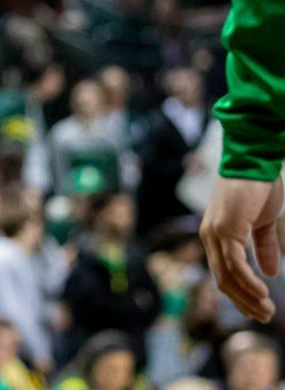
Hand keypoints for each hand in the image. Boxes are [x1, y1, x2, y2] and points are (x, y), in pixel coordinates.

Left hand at [200, 176, 283, 321]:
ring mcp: (214, 232)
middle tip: (264, 316)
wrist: (255, 162)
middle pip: (223, 279)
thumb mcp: (264, 223)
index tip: (258, 310)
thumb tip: (270, 273)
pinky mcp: (224, 228)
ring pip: (227, 275)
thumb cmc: (259, 188)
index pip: (224, 273)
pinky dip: (247, 281)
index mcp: (216, 235)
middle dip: (244, 301)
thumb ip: (264, 246)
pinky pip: (234, 263)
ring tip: (266, 309)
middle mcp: (209, 236)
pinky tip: (262, 292)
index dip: (240, 294)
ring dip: (248, 296)